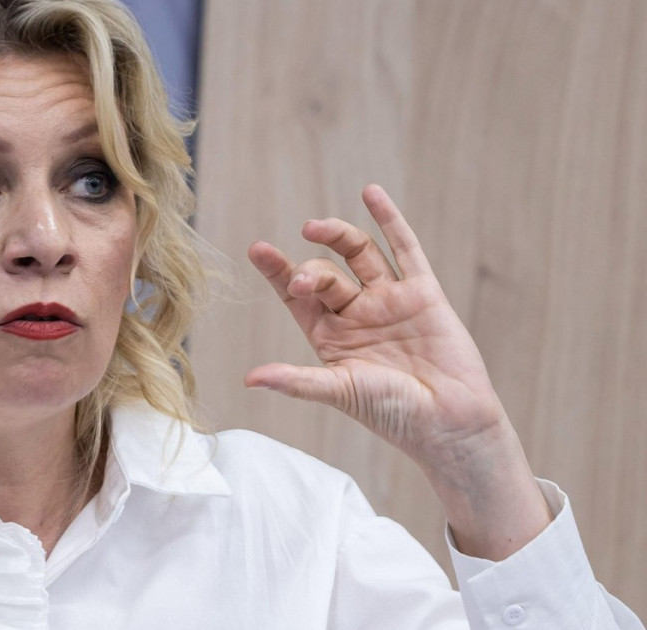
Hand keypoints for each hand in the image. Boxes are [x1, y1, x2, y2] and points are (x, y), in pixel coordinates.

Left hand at [245, 184, 549, 559]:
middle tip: (303, 280)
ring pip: (359, 255)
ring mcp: (389, 300)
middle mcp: (355, 313)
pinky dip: (389, 220)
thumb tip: (249, 379)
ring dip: (337, 235)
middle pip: (325, 273)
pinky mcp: (423, 292)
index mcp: (329, 336)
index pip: (295, 295)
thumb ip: (296, 381)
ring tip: (313, 226)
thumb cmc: (391, 413)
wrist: (449, 422)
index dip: (277, 271)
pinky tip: (371, 193)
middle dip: (310, 271)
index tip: (257, 249)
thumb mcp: (338, 392)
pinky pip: (405, 249)